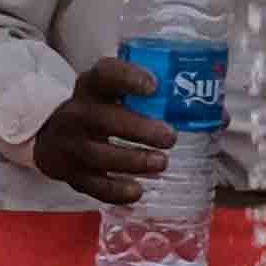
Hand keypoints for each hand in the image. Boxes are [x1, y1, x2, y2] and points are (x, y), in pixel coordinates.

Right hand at [33, 54, 177, 207]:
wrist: (51, 136)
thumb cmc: (98, 109)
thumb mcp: (113, 92)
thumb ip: (151, 95)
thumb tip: (214, 111)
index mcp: (91, 87)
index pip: (104, 74)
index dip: (128, 77)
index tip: (154, 86)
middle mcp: (76, 113)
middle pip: (103, 119)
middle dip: (138, 129)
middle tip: (169, 137)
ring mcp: (70, 145)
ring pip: (98, 155)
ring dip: (132, 161)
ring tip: (161, 163)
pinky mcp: (69, 173)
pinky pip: (92, 185)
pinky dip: (115, 191)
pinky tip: (137, 191)